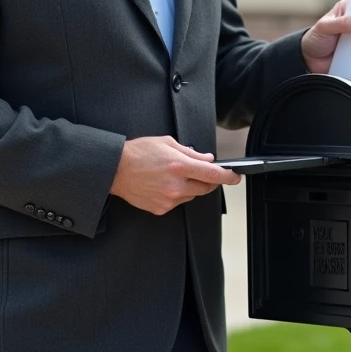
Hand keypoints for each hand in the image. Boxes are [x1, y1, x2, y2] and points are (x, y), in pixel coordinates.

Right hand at [110, 136, 240, 215]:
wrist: (115, 170)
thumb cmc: (138, 153)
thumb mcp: (167, 143)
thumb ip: (190, 152)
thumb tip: (207, 159)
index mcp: (179, 165)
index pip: (212, 174)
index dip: (228, 176)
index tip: (235, 177)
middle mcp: (175, 185)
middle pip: (206, 187)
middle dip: (209, 180)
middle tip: (204, 172)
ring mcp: (168, 199)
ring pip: (192, 195)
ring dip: (191, 186)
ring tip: (174, 175)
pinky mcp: (161, 208)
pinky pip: (178, 202)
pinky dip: (177, 194)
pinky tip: (164, 184)